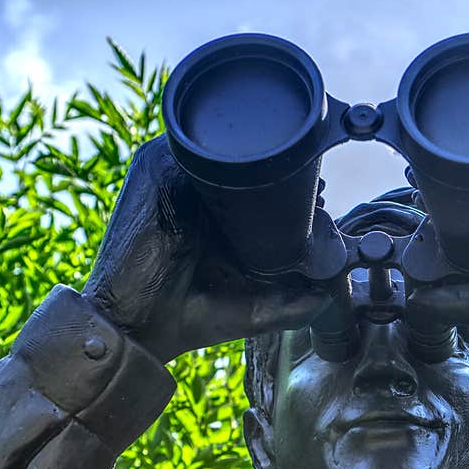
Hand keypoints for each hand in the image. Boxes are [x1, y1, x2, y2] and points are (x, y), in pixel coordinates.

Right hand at [82, 135, 327, 362]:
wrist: (137, 326)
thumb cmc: (190, 318)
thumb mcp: (255, 309)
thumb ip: (294, 305)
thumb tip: (331, 293)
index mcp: (218, 220)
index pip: (262, 187)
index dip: (294, 188)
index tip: (322, 196)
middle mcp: (196, 194)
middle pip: (246, 163)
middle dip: (283, 168)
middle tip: (316, 185)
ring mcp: (173, 177)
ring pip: (222, 148)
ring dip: (258, 154)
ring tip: (295, 171)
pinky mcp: (152, 169)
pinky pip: (190, 142)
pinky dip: (221, 145)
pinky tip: (256, 162)